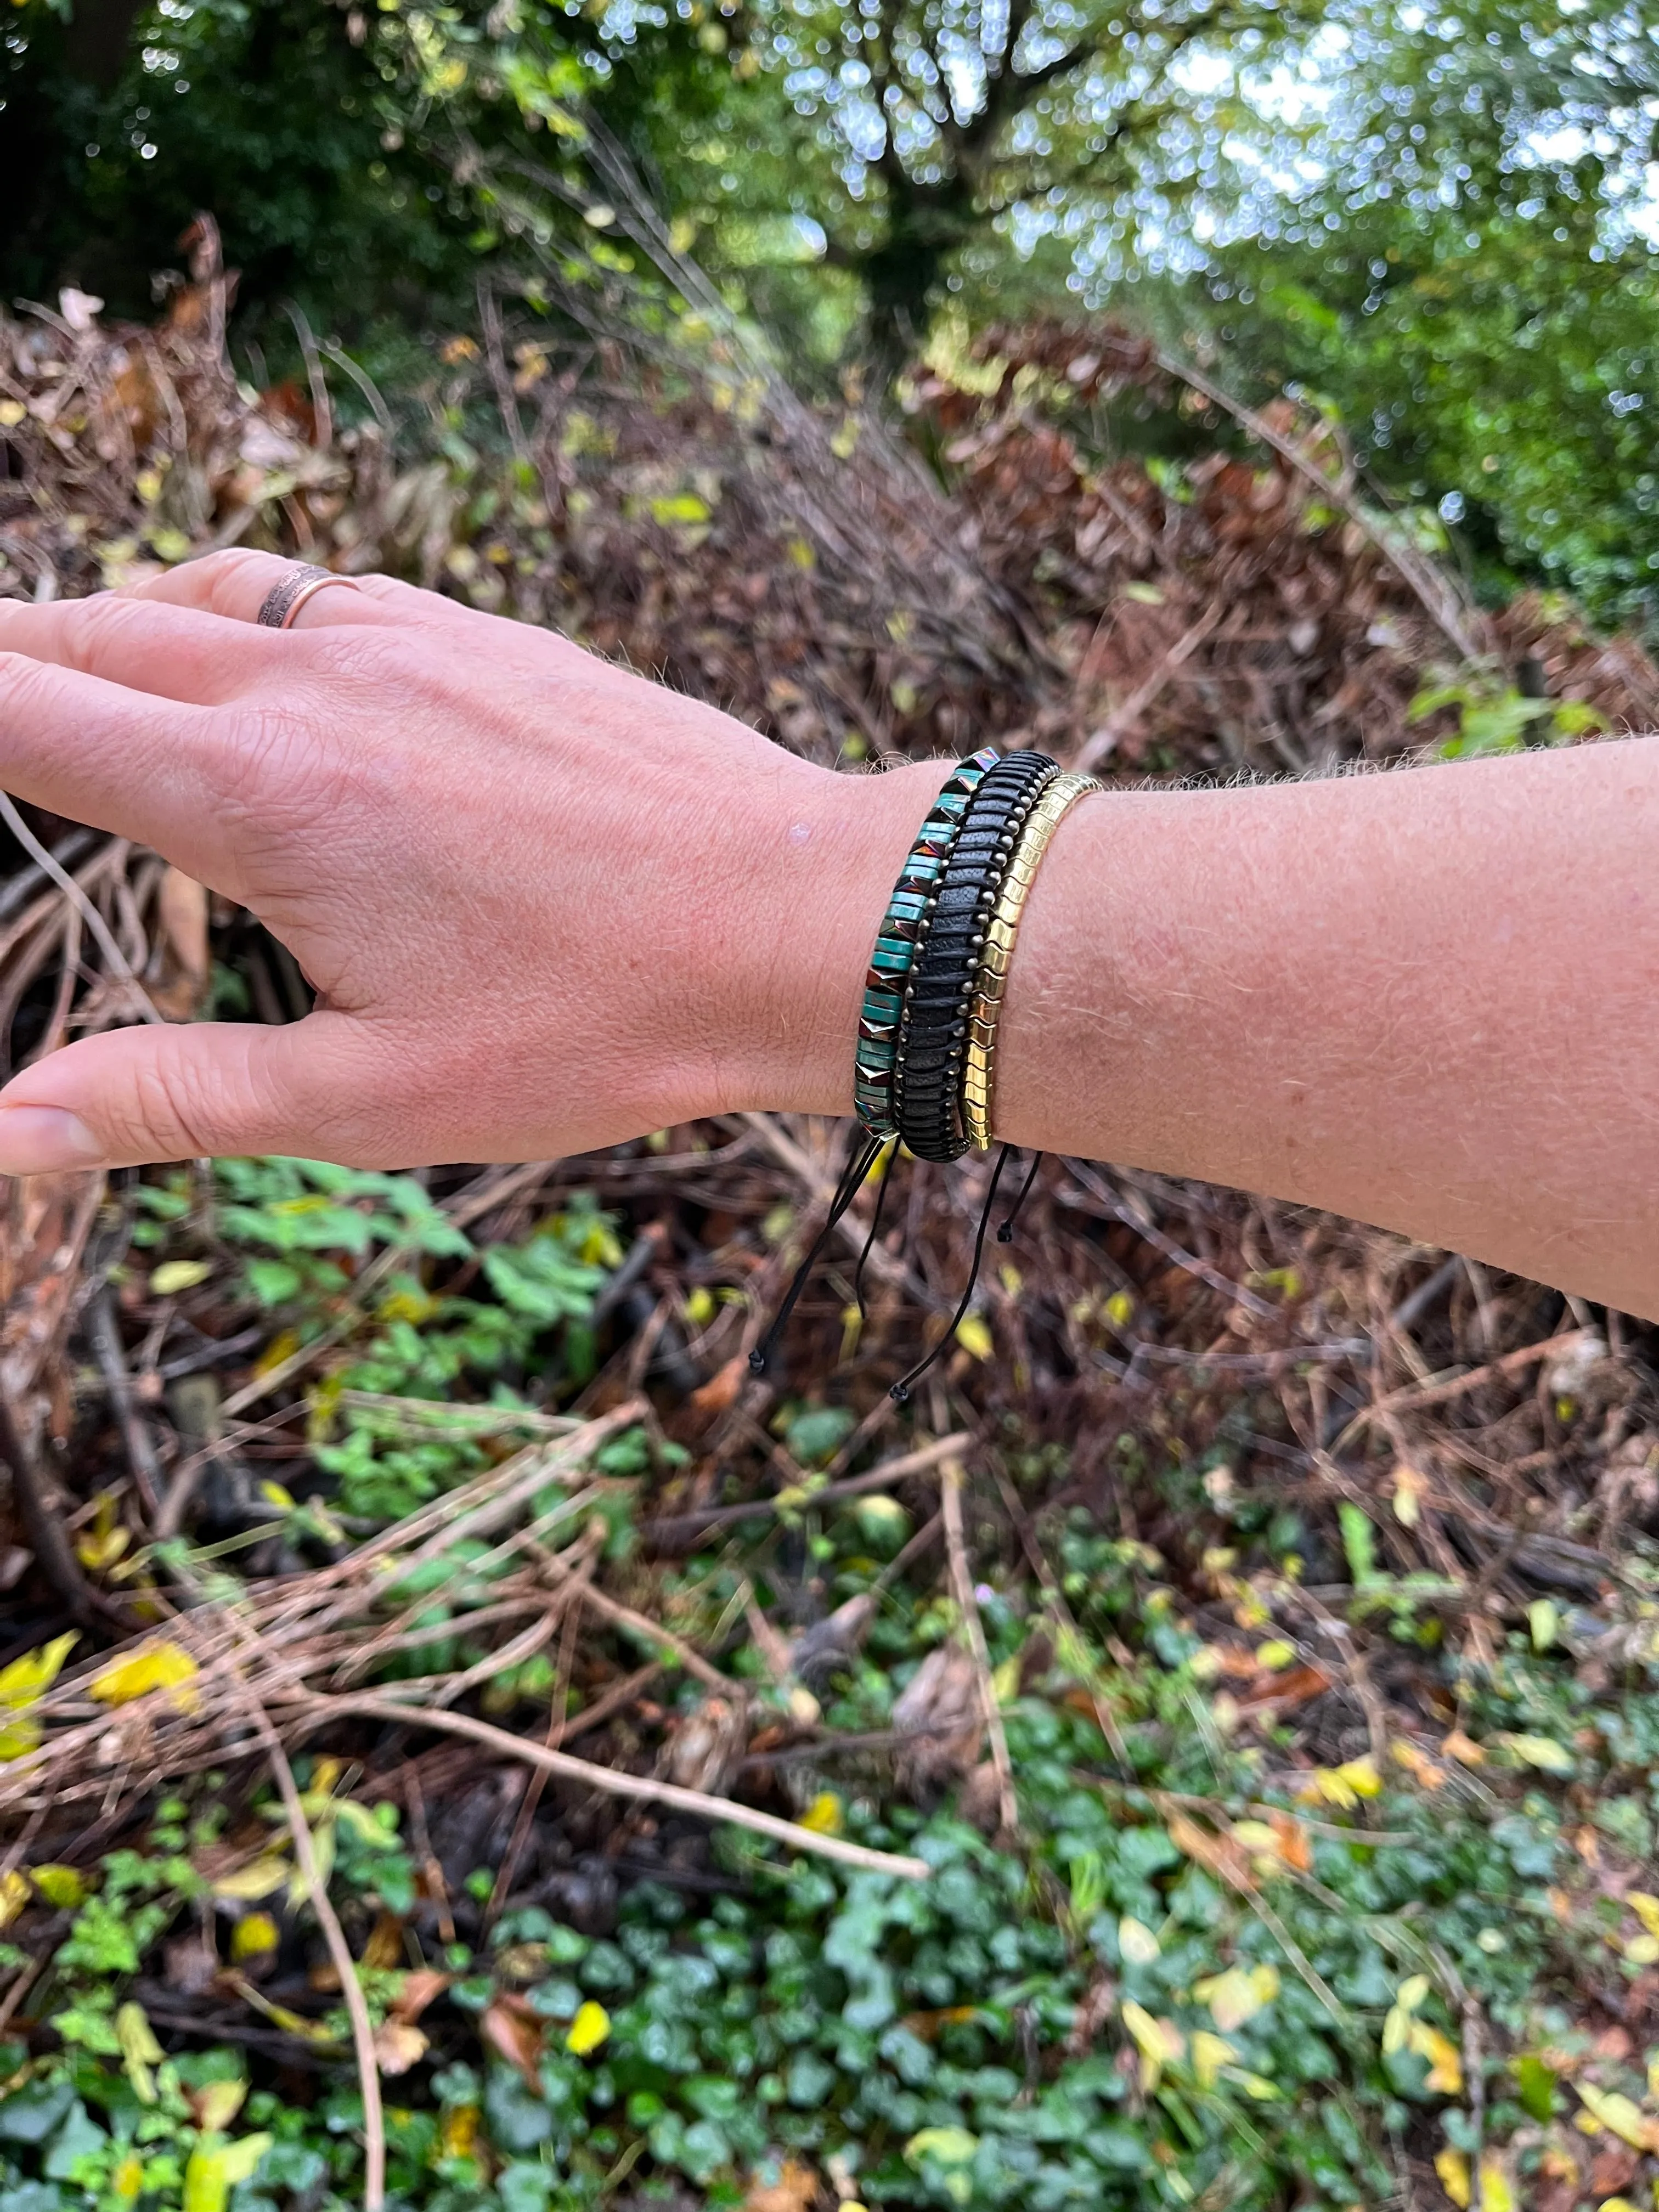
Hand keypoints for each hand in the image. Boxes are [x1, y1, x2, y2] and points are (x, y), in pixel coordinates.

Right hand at [0, 551, 923, 1169]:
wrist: (797, 918)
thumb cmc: (603, 1022)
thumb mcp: (372, 1098)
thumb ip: (170, 1100)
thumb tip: (3, 1135)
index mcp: (261, 794)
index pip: (21, 709)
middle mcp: (315, 678)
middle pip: (87, 629)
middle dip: (7, 667)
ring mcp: (406, 635)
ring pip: (198, 590)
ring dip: (112, 628)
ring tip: (72, 683)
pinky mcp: (479, 632)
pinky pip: (312, 589)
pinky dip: (235, 615)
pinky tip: (250, 668)